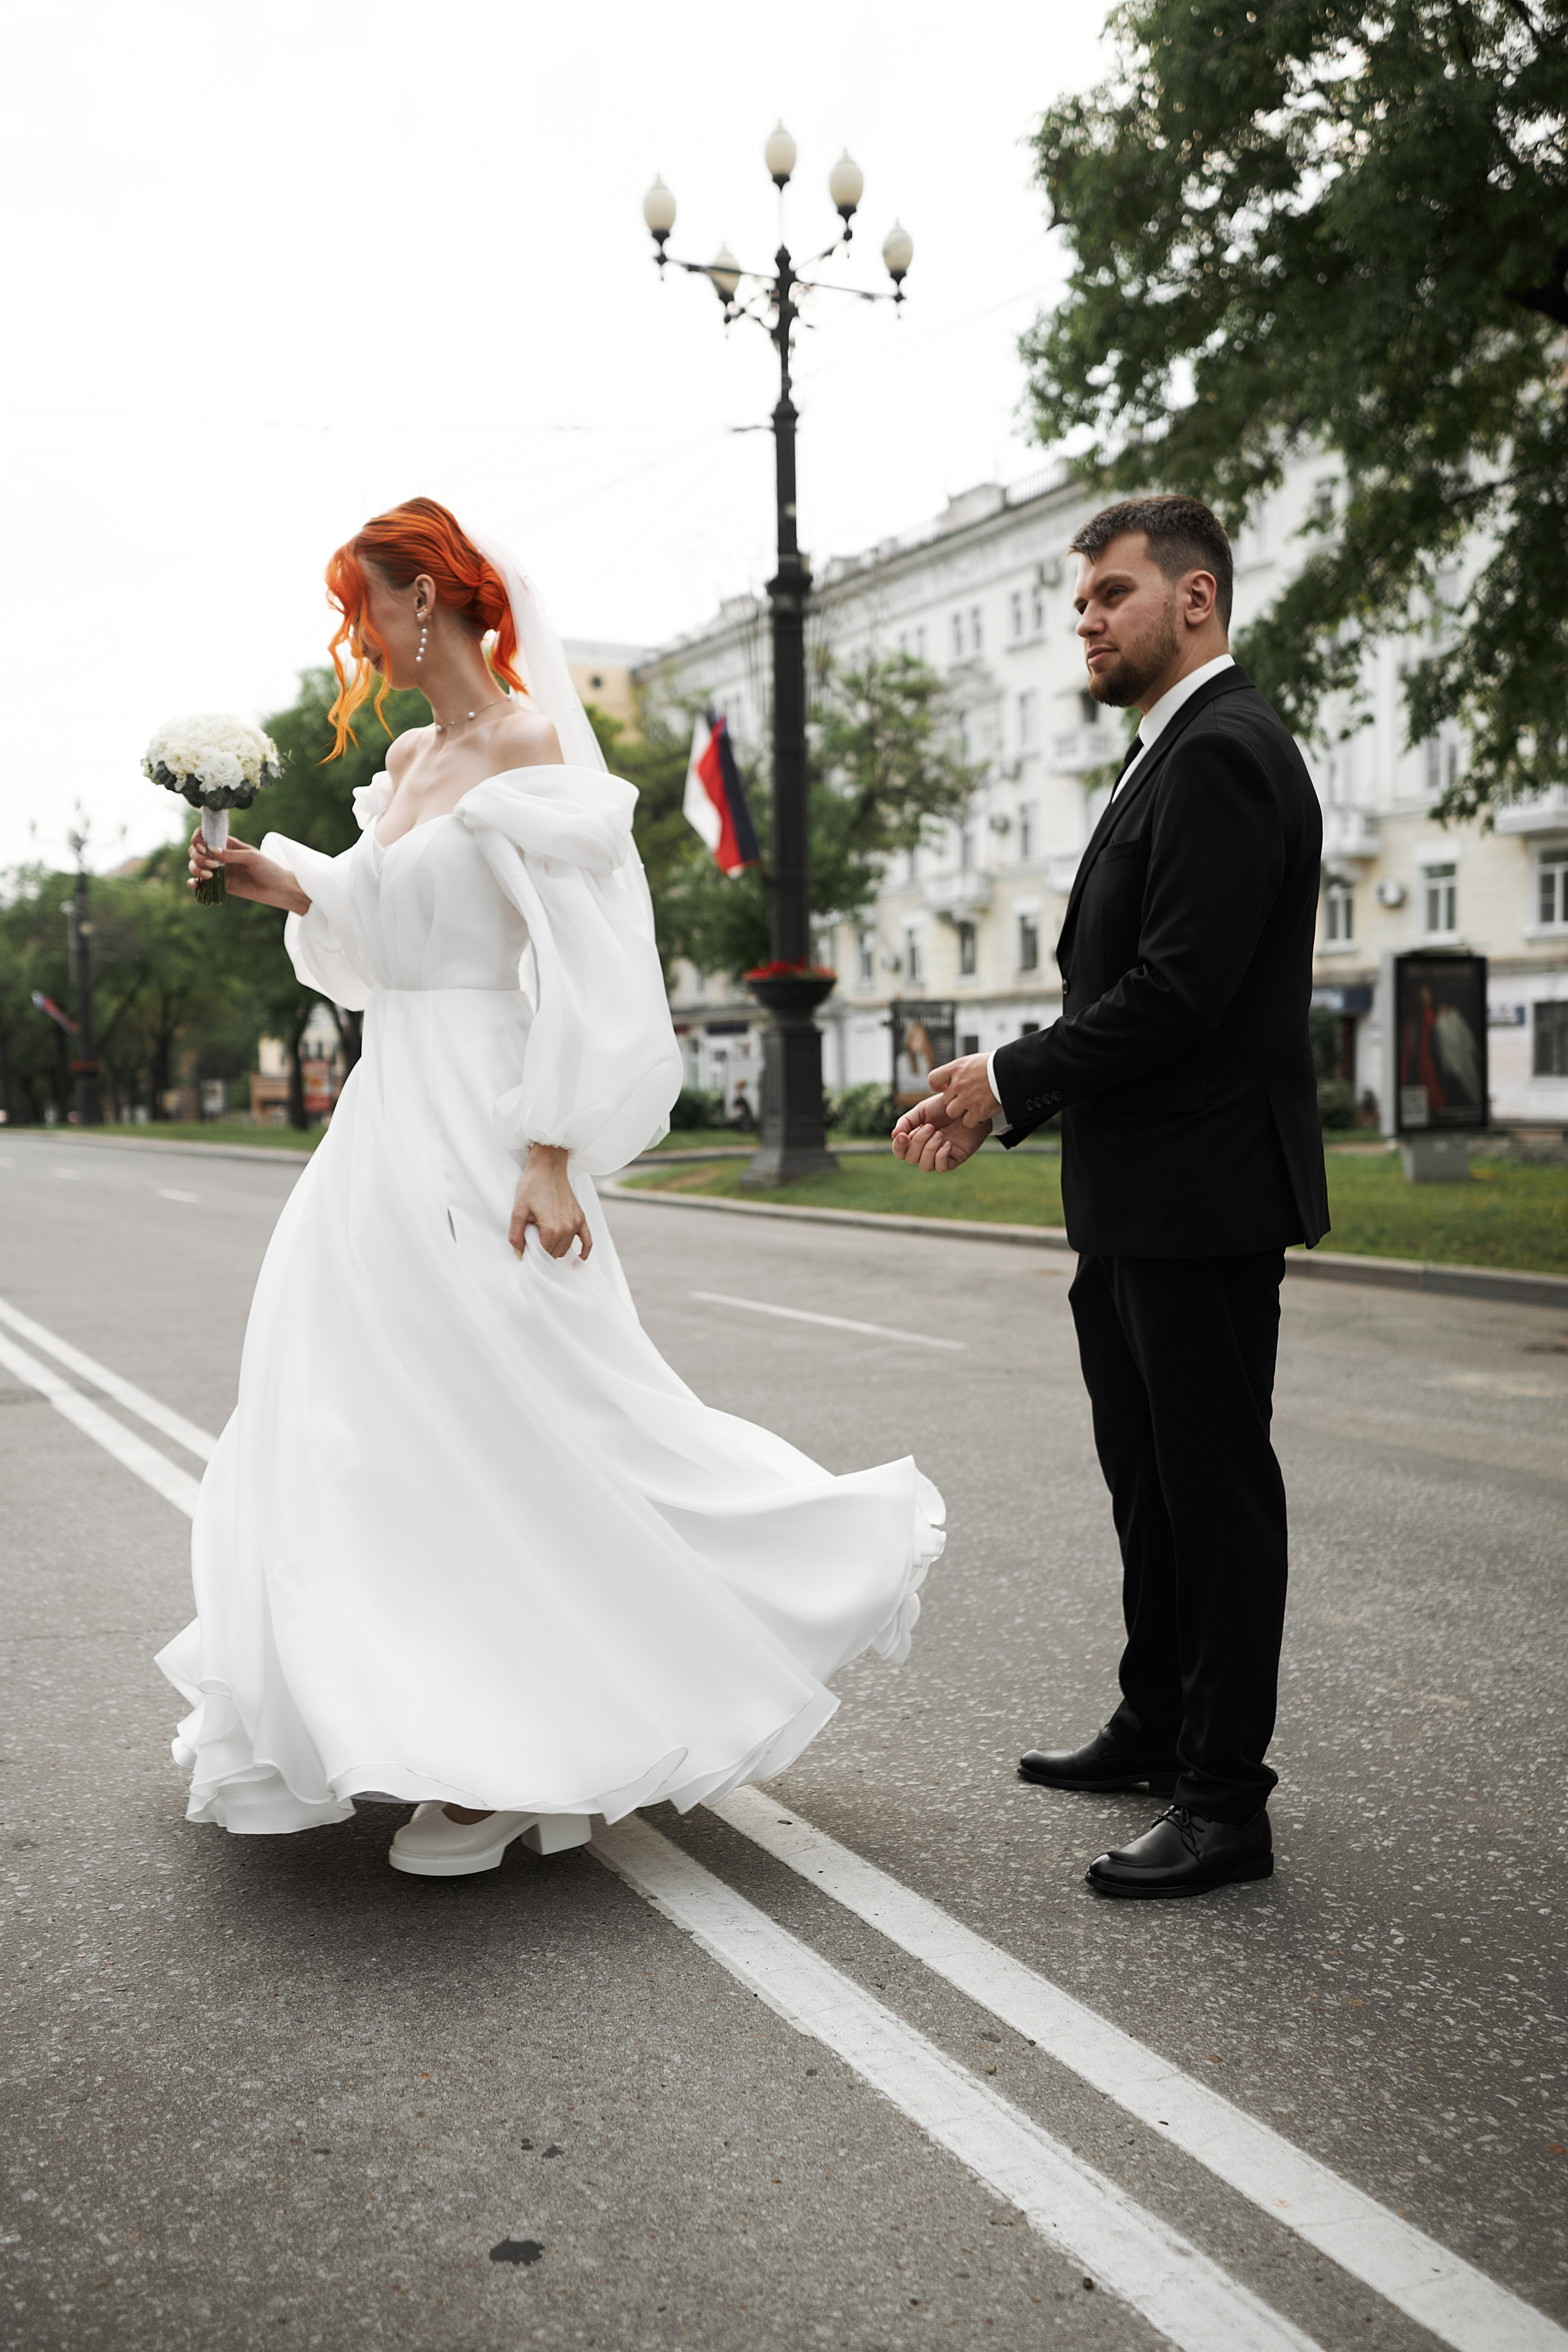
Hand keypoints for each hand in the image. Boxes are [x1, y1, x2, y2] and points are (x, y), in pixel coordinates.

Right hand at [188, 827, 309, 912]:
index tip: (203, 847)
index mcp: (227, 844)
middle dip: (198, 856)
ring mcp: (218, 870)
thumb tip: (211, 850)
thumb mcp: (252, 857)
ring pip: (195, 865)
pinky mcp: (219, 885)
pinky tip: (194, 884)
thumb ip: (231, 854)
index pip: (204, 835)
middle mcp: (220, 855)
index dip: (198, 839)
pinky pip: (201, 883)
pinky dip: (194, 882)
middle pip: (196, 850)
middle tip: (212, 865)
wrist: (277, 889)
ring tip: (209, 876)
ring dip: (196, 868)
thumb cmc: (268, 869)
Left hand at [510, 1144, 591, 1260]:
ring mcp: (576, 1222)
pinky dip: (584, 1251)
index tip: (527, 1253)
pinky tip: (579, 1259)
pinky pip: (587, 1240)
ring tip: (544, 1240)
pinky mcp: (581, 1216)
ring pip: (567, 1248)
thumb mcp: (517, 1210)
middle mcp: (567, 1228)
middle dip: (544, 1253)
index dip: (534, 1256)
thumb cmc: (532, 1184)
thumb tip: (519, 1254)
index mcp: (551, 1229)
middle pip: (555, 1253)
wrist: (548, 1165)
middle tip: (532, 1243)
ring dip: (556, 1249)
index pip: (544, 1255)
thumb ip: (516, 1234)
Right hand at [891, 1091, 988, 1173]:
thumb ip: (906, 1121)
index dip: (898, 1147)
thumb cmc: (945, 1107)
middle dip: (919, 1143)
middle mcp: (924, 1149)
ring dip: (929, 1150)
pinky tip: (948, 1143)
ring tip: (940, 1135)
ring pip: (924, 1166)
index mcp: (914, 1138)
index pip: (900, 1151)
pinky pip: (941, 1167)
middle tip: (931, 1127)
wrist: (968, 1106)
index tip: (903, 1136)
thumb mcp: (923, 1109)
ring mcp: (938, 1156)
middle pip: (911, 1158)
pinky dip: (941, 1156)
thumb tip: (894, 1135)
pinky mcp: (953, 1160)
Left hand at [925, 1052, 999, 1129]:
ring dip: (962, 1112)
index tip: (944, 1088)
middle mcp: (958, 1084)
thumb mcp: (972, 1061)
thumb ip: (959, 1071)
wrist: (1012, 1072)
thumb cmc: (995, 1065)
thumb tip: (949, 1081)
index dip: (937, 1086)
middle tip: (969, 1097)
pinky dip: (974, 1120)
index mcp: (956, 1069)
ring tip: (975, 1105)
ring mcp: (967, 1098)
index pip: (933, 1080)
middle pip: (945, 1100)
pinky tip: (982, 1113)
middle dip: (955, 1100)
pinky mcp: (978, 1111)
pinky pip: (967, 1122)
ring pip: (952, 1113)